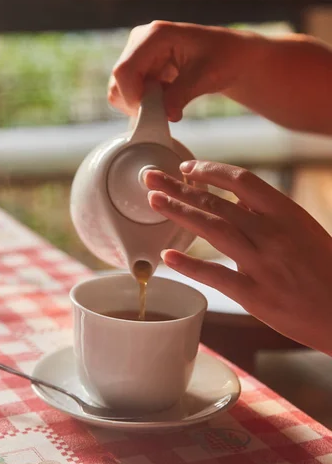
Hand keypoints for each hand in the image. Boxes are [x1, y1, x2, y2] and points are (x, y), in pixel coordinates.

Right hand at [108, 21, 265, 120]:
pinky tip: (167, 98)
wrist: (231, 57)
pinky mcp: (140, 67)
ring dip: (141, 105)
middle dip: (137, 103)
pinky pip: (130, 94)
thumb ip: (182, 94)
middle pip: (117, 82)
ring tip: (169, 102)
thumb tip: (165, 115)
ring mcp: (138, 54)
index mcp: (155, 35)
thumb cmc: (224, 59)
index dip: (133, 97)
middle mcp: (140, 41)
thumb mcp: (207, 77)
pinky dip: (145, 103)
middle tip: (165, 110)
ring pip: (120, 90)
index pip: (124, 71)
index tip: (154, 114)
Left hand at [145, 161, 331, 354]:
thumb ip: (268, 214)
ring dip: (180, 212)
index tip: (187, 168)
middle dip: (179, 187)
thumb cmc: (326, 269)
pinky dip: (190, 265)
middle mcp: (273, 233)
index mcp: (287, 213)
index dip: (210, 171)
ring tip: (154, 200)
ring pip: (213, 230)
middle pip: (217, 202)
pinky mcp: (256, 295)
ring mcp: (263, 264)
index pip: (241, 181)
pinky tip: (167, 258)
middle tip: (150, 177)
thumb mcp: (303, 229)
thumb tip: (234, 200)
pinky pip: (217, 276)